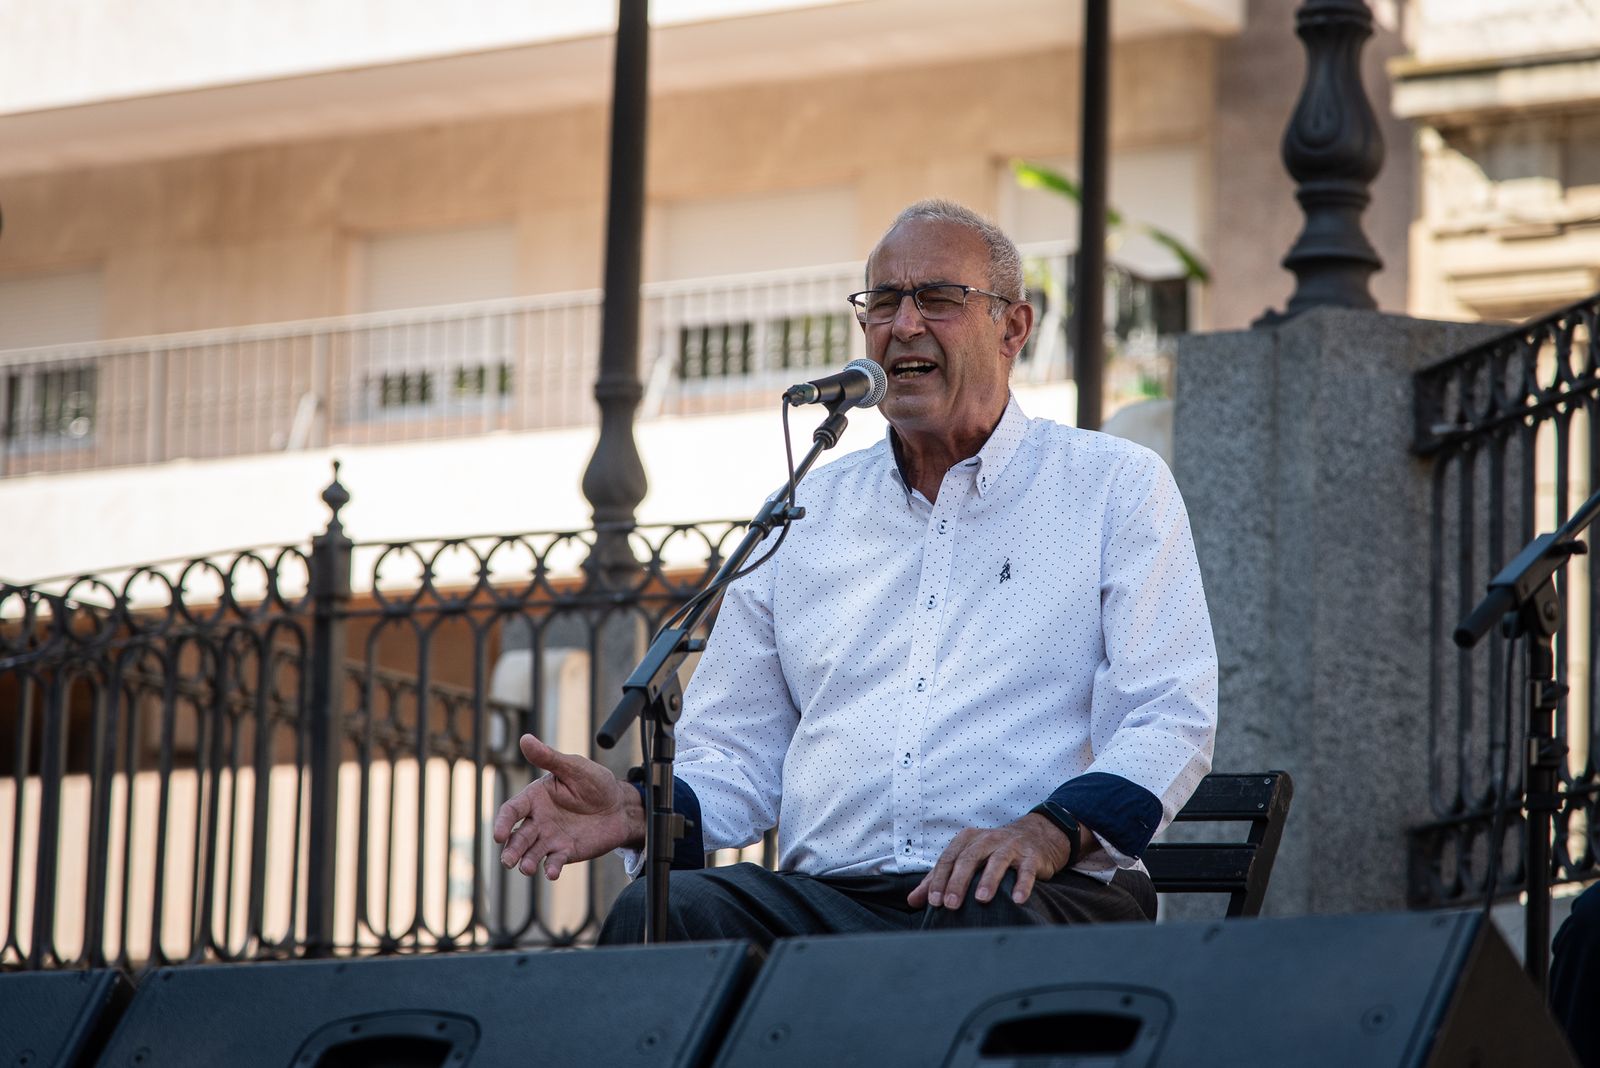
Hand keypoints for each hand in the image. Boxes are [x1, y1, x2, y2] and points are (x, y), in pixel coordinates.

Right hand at [492, 734, 643, 879]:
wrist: (620, 806)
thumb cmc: (596, 782)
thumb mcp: (574, 767)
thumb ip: (549, 758)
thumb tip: (525, 738)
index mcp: (535, 798)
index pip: (511, 811)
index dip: (502, 822)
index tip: (498, 834)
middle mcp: (538, 820)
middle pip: (517, 837)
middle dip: (510, 849)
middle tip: (508, 860)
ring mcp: (550, 838)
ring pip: (531, 852)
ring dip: (526, 861)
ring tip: (526, 868)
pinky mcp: (565, 852)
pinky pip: (554, 862)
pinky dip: (551, 868)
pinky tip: (552, 872)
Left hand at [907, 813, 1076, 908]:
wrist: (1034, 836)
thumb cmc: (992, 852)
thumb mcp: (965, 859)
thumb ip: (939, 879)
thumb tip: (913, 900)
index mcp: (967, 839)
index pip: (948, 859)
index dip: (940, 880)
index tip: (933, 902)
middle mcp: (987, 839)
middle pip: (969, 859)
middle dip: (958, 882)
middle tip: (951, 904)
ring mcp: (1010, 846)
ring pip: (997, 861)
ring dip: (989, 880)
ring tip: (982, 899)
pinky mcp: (1031, 856)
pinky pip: (1026, 870)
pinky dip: (1022, 884)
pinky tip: (1017, 900)